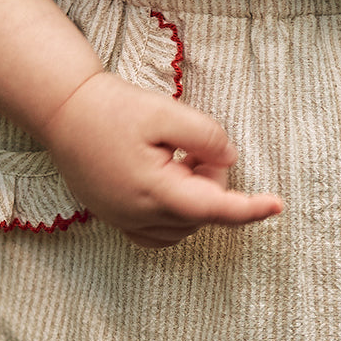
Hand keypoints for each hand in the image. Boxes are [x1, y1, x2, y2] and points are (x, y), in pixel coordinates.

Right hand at [41, 72, 282, 247]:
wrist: (62, 111)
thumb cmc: (111, 108)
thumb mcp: (165, 112)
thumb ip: (205, 136)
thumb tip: (229, 160)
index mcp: (154, 191)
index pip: (214, 209)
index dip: (250, 209)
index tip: (278, 205)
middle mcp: (139, 215)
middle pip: (202, 212)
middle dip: (211, 179)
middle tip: (194, 145)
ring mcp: (125, 221)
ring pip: (185, 225)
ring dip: (193, 195)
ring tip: (175, 157)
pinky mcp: (117, 219)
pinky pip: (161, 232)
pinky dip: (176, 212)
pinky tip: (168, 181)